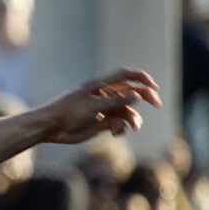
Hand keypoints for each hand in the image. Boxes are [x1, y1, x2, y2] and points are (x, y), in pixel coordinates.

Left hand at [41, 68, 161, 144]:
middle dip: (145, 97)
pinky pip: (118, 124)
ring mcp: (103, 110)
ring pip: (126, 111)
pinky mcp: (101, 123)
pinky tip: (116, 133)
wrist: (51, 128)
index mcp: (101, 85)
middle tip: (157, 104)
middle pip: (131, 93)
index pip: (125, 76)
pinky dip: (121, 128)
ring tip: (132, 128)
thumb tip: (138, 96)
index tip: (153, 86)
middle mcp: (104, 96)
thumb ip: (116, 102)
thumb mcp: (93, 106)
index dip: (141, 78)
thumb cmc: (68, 113)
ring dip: (133, 118)